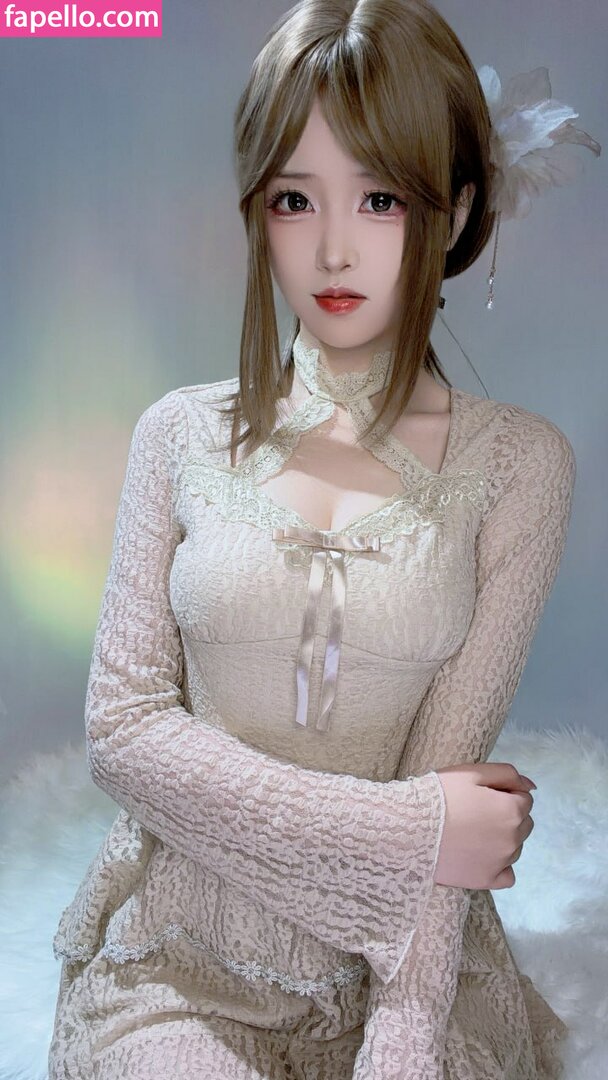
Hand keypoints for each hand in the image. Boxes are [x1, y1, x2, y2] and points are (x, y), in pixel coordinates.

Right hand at [433, 761, 534, 889]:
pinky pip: (507, 875)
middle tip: (476, 812)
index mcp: (512, 810)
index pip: (525, 799)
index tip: (481, 794)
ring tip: (473, 833)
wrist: (408, 828)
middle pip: (523, 824)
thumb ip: (507, 774)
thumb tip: (531, 786)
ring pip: (515, 847)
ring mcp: (501, 862)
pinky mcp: (487, 881)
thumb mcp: (472, 772)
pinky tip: (480, 855)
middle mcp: (513, 838)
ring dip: (503, 839)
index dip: (504, 793)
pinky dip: (499, 866)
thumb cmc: (439, 795)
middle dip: (507, 815)